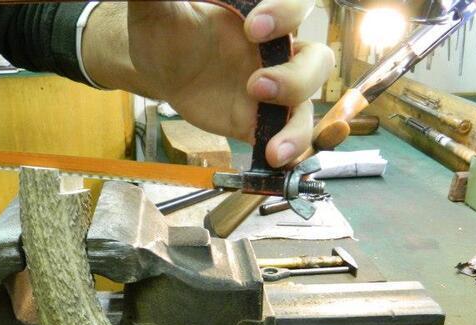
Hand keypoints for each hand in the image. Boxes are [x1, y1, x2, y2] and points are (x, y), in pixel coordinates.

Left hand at [83, 1, 333, 168]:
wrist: (160, 68)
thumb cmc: (167, 30)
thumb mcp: (159, 9)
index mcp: (261, 15)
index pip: (295, 6)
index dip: (285, 14)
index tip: (253, 27)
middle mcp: (275, 52)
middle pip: (316, 60)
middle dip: (296, 76)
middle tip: (256, 85)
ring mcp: (272, 90)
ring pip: (307, 103)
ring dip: (297, 126)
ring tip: (274, 146)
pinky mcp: (259, 121)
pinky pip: (286, 135)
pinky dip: (288, 150)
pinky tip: (272, 159)